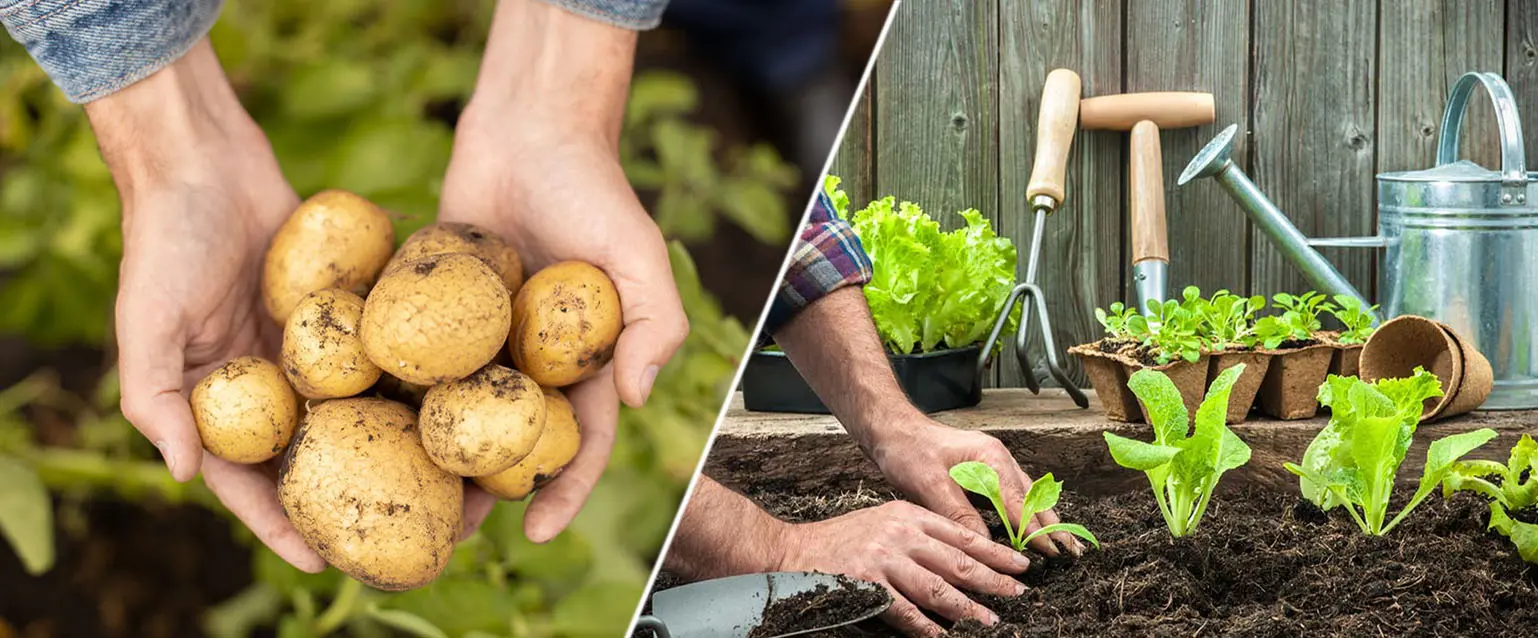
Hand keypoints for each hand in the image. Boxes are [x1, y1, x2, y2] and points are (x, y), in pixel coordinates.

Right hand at [94, 40, 496, 571]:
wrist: (207, 159)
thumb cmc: (164, 241)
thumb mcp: (146, 321)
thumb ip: (156, 397)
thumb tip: (185, 474)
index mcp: (222, 399)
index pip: (253, 478)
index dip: (282, 524)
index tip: (324, 562)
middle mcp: (274, 381)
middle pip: (320, 453)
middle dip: (357, 494)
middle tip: (404, 533)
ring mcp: (316, 345)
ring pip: (362, 406)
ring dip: (400, 440)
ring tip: (447, 479)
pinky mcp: (350, 306)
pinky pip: (383, 347)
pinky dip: (414, 371)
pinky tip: (459, 398)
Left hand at [436, 0, 687, 542]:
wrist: (531, 128)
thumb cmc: (595, 190)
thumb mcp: (640, 254)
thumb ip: (655, 324)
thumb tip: (635, 399)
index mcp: (583, 364)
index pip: (580, 442)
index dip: (565, 490)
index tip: (541, 530)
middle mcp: (528, 360)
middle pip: (505, 441)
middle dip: (484, 491)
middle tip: (452, 534)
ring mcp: (476, 337)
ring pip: (449, 410)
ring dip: (426, 455)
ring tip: (394, 496)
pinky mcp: (429, 308)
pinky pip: (409, 355)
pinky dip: (387, 389)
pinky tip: (354, 420)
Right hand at [774, 501, 1030, 635]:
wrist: (792, 551)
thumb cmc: (841, 540)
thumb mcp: (884, 522)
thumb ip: (919, 537)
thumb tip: (961, 561)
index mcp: (908, 515)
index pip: (962, 534)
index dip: (994, 551)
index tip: (1021, 564)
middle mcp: (899, 534)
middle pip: (957, 560)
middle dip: (993, 579)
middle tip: (1018, 593)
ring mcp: (883, 559)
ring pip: (937, 587)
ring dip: (967, 607)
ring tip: (990, 620)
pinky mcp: (866, 584)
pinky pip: (905, 611)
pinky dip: (927, 626)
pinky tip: (944, 635)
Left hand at [866, 417, 1085, 556]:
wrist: (892, 429)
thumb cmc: (908, 451)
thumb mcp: (930, 485)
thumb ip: (959, 515)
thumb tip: (984, 544)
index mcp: (991, 459)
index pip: (1020, 504)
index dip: (1036, 531)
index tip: (1054, 553)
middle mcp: (999, 459)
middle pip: (1033, 498)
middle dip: (1053, 526)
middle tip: (1073, 553)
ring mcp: (994, 464)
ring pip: (1027, 496)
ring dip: (1043, 520)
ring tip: (1062, 544)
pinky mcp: (985, 471)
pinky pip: (1013, 494)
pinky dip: (1026, 512)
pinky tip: (1033, 528)